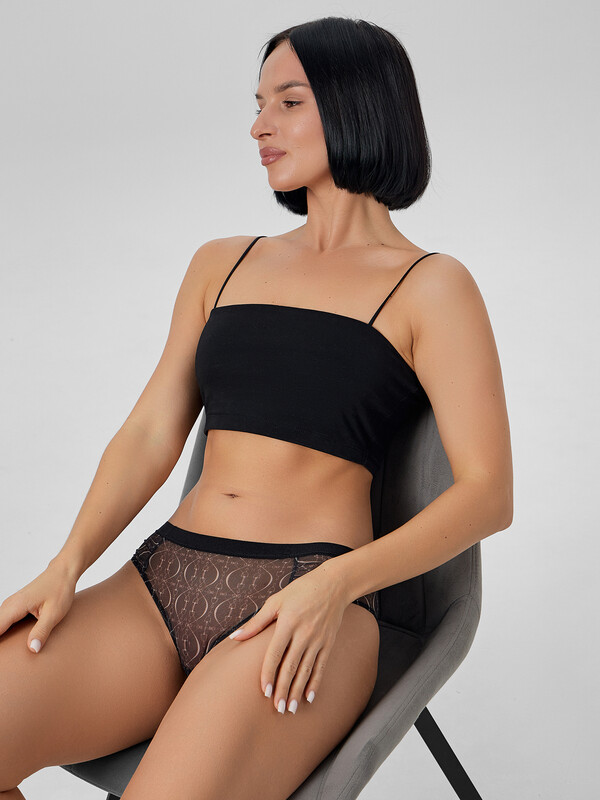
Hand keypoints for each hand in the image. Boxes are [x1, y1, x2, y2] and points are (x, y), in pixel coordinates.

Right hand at [0, 560, 77, 652]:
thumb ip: (42, 631)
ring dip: (1, 638)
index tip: (2, 656)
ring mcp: (10, 605)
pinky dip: (3, 631)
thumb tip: (32, 649)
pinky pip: (2, 622)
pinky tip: (7, 642)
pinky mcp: (14, 606)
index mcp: (16, 606)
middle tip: (4, 661)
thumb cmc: (60, 589)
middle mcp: (9, 604)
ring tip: (6, 654)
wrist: (63, 572)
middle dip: (0, 644)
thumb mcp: (55, 613)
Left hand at [228, 562, 347, 714]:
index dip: (269, 673)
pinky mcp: (328, 643)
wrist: (333, 585)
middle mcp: (304, 633)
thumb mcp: (276, 601)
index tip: (263, 692)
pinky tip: (309, 698)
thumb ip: (256, 622)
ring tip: (290, 709)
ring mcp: (318, 639)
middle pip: (291, 666)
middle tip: (277, 709)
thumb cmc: (300, 591)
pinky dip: (315, 683)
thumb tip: (235, 637)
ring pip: (306, 670)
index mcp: (288, 622)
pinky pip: (321, 666)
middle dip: (283, 689)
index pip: (275, 653)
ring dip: (297, 691)